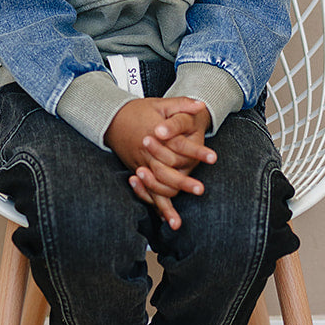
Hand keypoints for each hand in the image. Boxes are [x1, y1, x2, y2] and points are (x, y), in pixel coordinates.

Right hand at [104, 96, 214, 229]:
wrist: (112, 118)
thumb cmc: (138, 111)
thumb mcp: (161, 103)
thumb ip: (182, 104)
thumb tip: (200, 105)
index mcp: (155, 136)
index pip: (179, 146)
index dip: (197, 152)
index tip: (213, 157)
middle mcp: (147, 155)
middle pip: (166, 173)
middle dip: (184, 182)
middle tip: (200, 189)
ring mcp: (140, 166)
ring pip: (155, 187)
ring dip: (168, 204)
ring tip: (179, 219)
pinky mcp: (137, 173)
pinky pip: (148, 194)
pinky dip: (158, 208)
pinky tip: (168, 221)